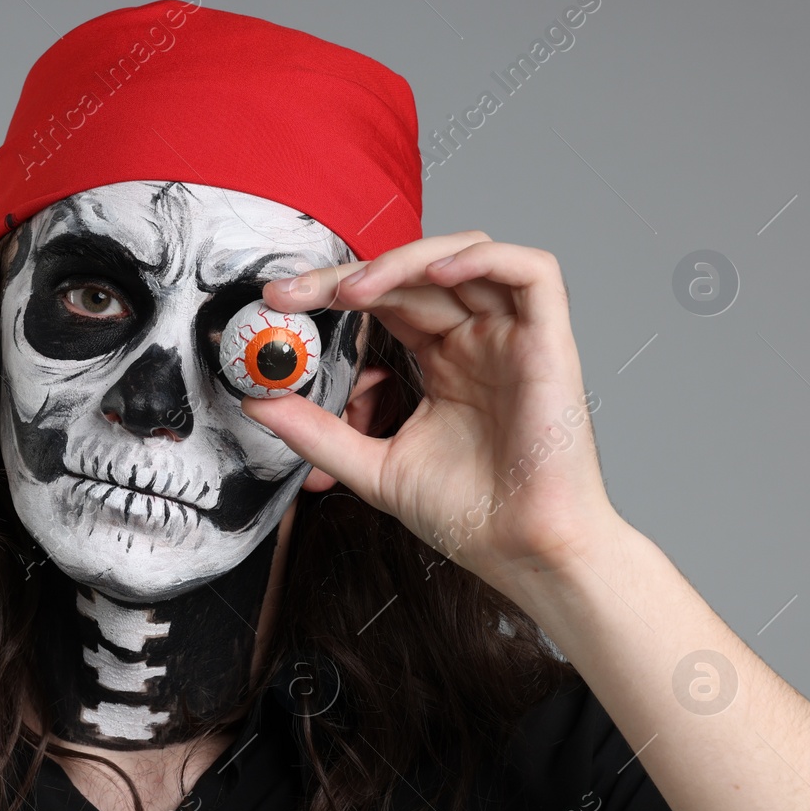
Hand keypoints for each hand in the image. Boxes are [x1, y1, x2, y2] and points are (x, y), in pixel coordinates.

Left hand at [243, 231, 620, 590]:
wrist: (520, 553)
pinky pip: (532, 272)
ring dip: (405, 261)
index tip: (279, 304)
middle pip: (414, 275)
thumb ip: (317, 431)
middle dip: (348, 277)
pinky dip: (481, 259)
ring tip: (353, 291)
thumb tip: (260, 402)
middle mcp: (477, 341)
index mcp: (443, 362)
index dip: (334, 292)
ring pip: (466, 257)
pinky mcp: (550, 342)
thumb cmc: (469, 515)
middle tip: (294, 293)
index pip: (386, 302)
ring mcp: (513, 338)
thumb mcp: (371, 466)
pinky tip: (432, 275)